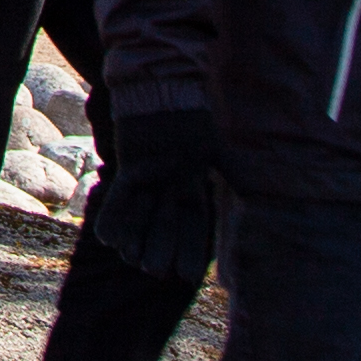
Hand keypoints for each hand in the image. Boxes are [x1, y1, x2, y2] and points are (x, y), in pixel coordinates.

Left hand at [85, 102, 220, 288]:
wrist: (163, 85)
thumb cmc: (191, 113)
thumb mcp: (214, 144)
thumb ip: (235, 170)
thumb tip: (254, 191)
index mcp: (194, 182)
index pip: (195, 224)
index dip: (191, 250)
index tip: (188, 276)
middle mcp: (170, 185)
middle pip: (166, 224)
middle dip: (161, 247)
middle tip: (153, 272)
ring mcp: (148, 177)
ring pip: (143, 214)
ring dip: (136, 237)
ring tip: (128, 259)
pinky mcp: (128, 166)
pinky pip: (121, 195)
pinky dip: (114, 214)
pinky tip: (105, 237)